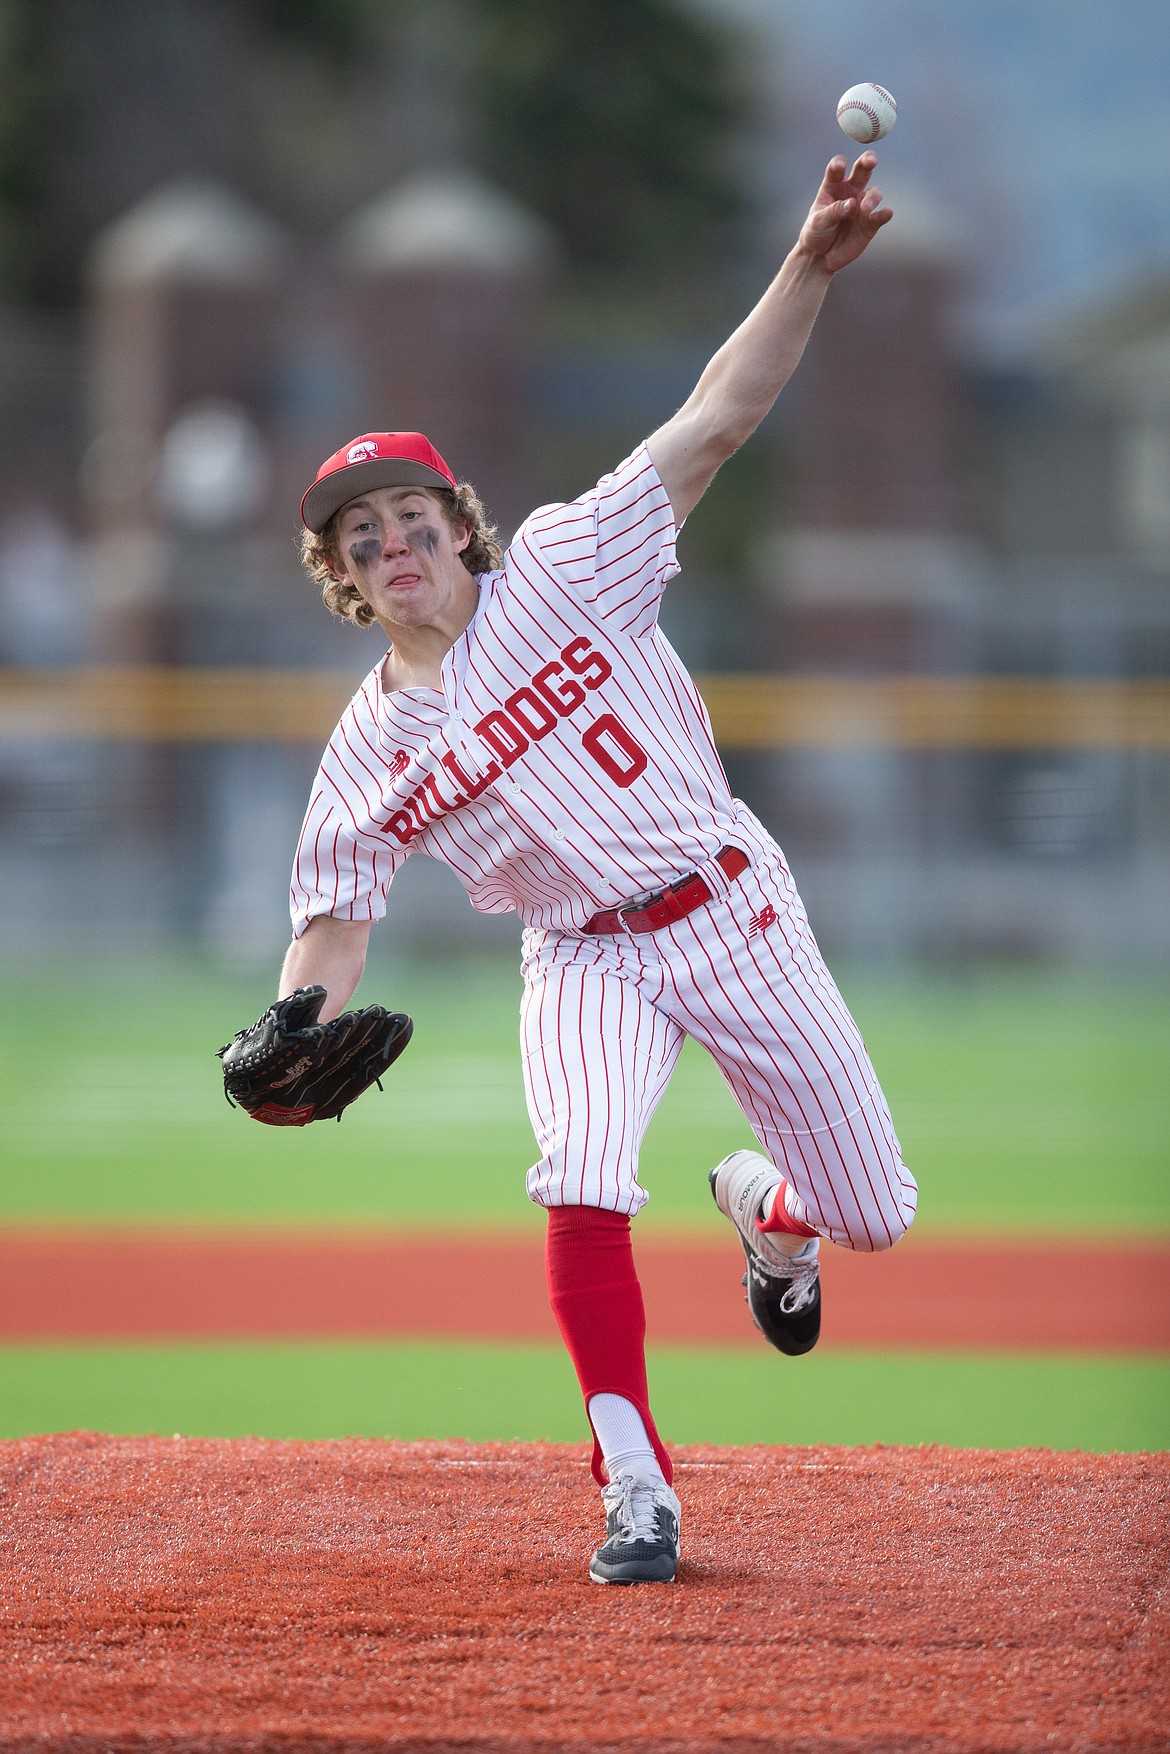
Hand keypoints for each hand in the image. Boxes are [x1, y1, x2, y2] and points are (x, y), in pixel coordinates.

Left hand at [796, 153, 891, 274]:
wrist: (820, 257)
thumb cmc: (816, 233)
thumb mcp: (819, 221)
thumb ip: (834, 210)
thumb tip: (852, 203)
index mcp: (833, 186)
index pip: (836, 170)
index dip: (839, 165)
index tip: (840, 165)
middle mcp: (850, 192)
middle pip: (862, 171)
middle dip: (867, 162)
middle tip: (871, 160)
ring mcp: (862, 206)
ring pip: (874, 193)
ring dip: (873, 197)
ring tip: (865, 208)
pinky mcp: (870, 223)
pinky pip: (880, 216)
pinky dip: (884, 214)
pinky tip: (886, 213)